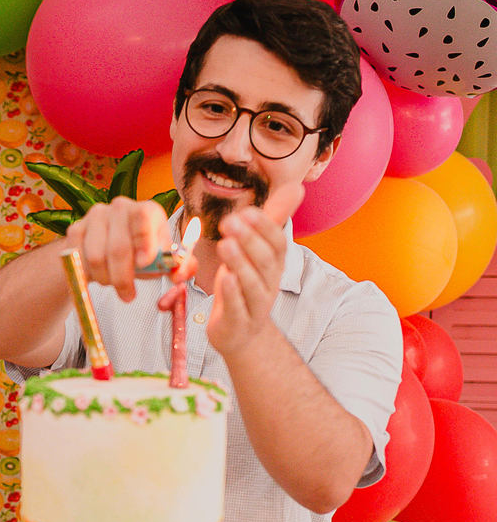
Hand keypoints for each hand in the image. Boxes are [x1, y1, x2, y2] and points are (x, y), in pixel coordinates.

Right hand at [64, 196, 170, 301]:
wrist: (109, 248)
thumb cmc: (141, 254)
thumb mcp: (163, 261)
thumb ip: (179, 268)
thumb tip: (179, 275)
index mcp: (147, 210)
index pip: (144, 217)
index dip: (144, 241)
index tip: (145, 264)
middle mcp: (121, 207)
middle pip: (118, 246)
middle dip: (123, 278)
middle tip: (128, 296)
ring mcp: (96, 216)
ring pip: (96, 257)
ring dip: (105, 278)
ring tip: (112, 283)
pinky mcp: (76, 228)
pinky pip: (77, 259)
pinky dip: (87, 275)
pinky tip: (96, 276)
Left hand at [207, 183, 304, 357]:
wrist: (242, 334)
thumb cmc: (245, 286)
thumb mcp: (258, 252)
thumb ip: (272, 221)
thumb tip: (297, 187)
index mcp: (274, 265)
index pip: (277, 243)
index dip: (264, 227)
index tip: (246, 211)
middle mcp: (269, 283)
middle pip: (265, 261)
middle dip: (250, 240)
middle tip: (230, 221)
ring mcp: (255, 305)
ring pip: (253, 284)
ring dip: (240, 264)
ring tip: (225, 245)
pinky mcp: (238, 322)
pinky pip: (238, 308)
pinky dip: (232, 293)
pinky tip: (223, 278)